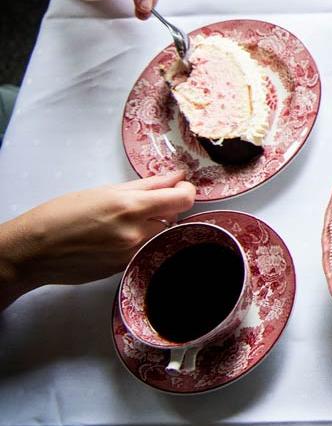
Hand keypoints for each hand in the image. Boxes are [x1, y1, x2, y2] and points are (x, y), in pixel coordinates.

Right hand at [0, 172, 193, 307]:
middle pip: (173, 217)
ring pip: (160, 235)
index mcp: (130, 207)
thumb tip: (177, 176)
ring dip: (152, 226)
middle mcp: (136, 233)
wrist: (34, 251)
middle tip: (142, 203)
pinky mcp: (125, 268)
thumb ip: (147, 185)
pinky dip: (139, 241)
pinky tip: (115, 237)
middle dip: (164, 208)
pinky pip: (145, 249)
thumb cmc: (61, 214)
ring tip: (123, 221)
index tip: (178, 187)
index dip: (185, 191)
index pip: (183, 199)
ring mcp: (132, 254)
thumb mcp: (104, 191)